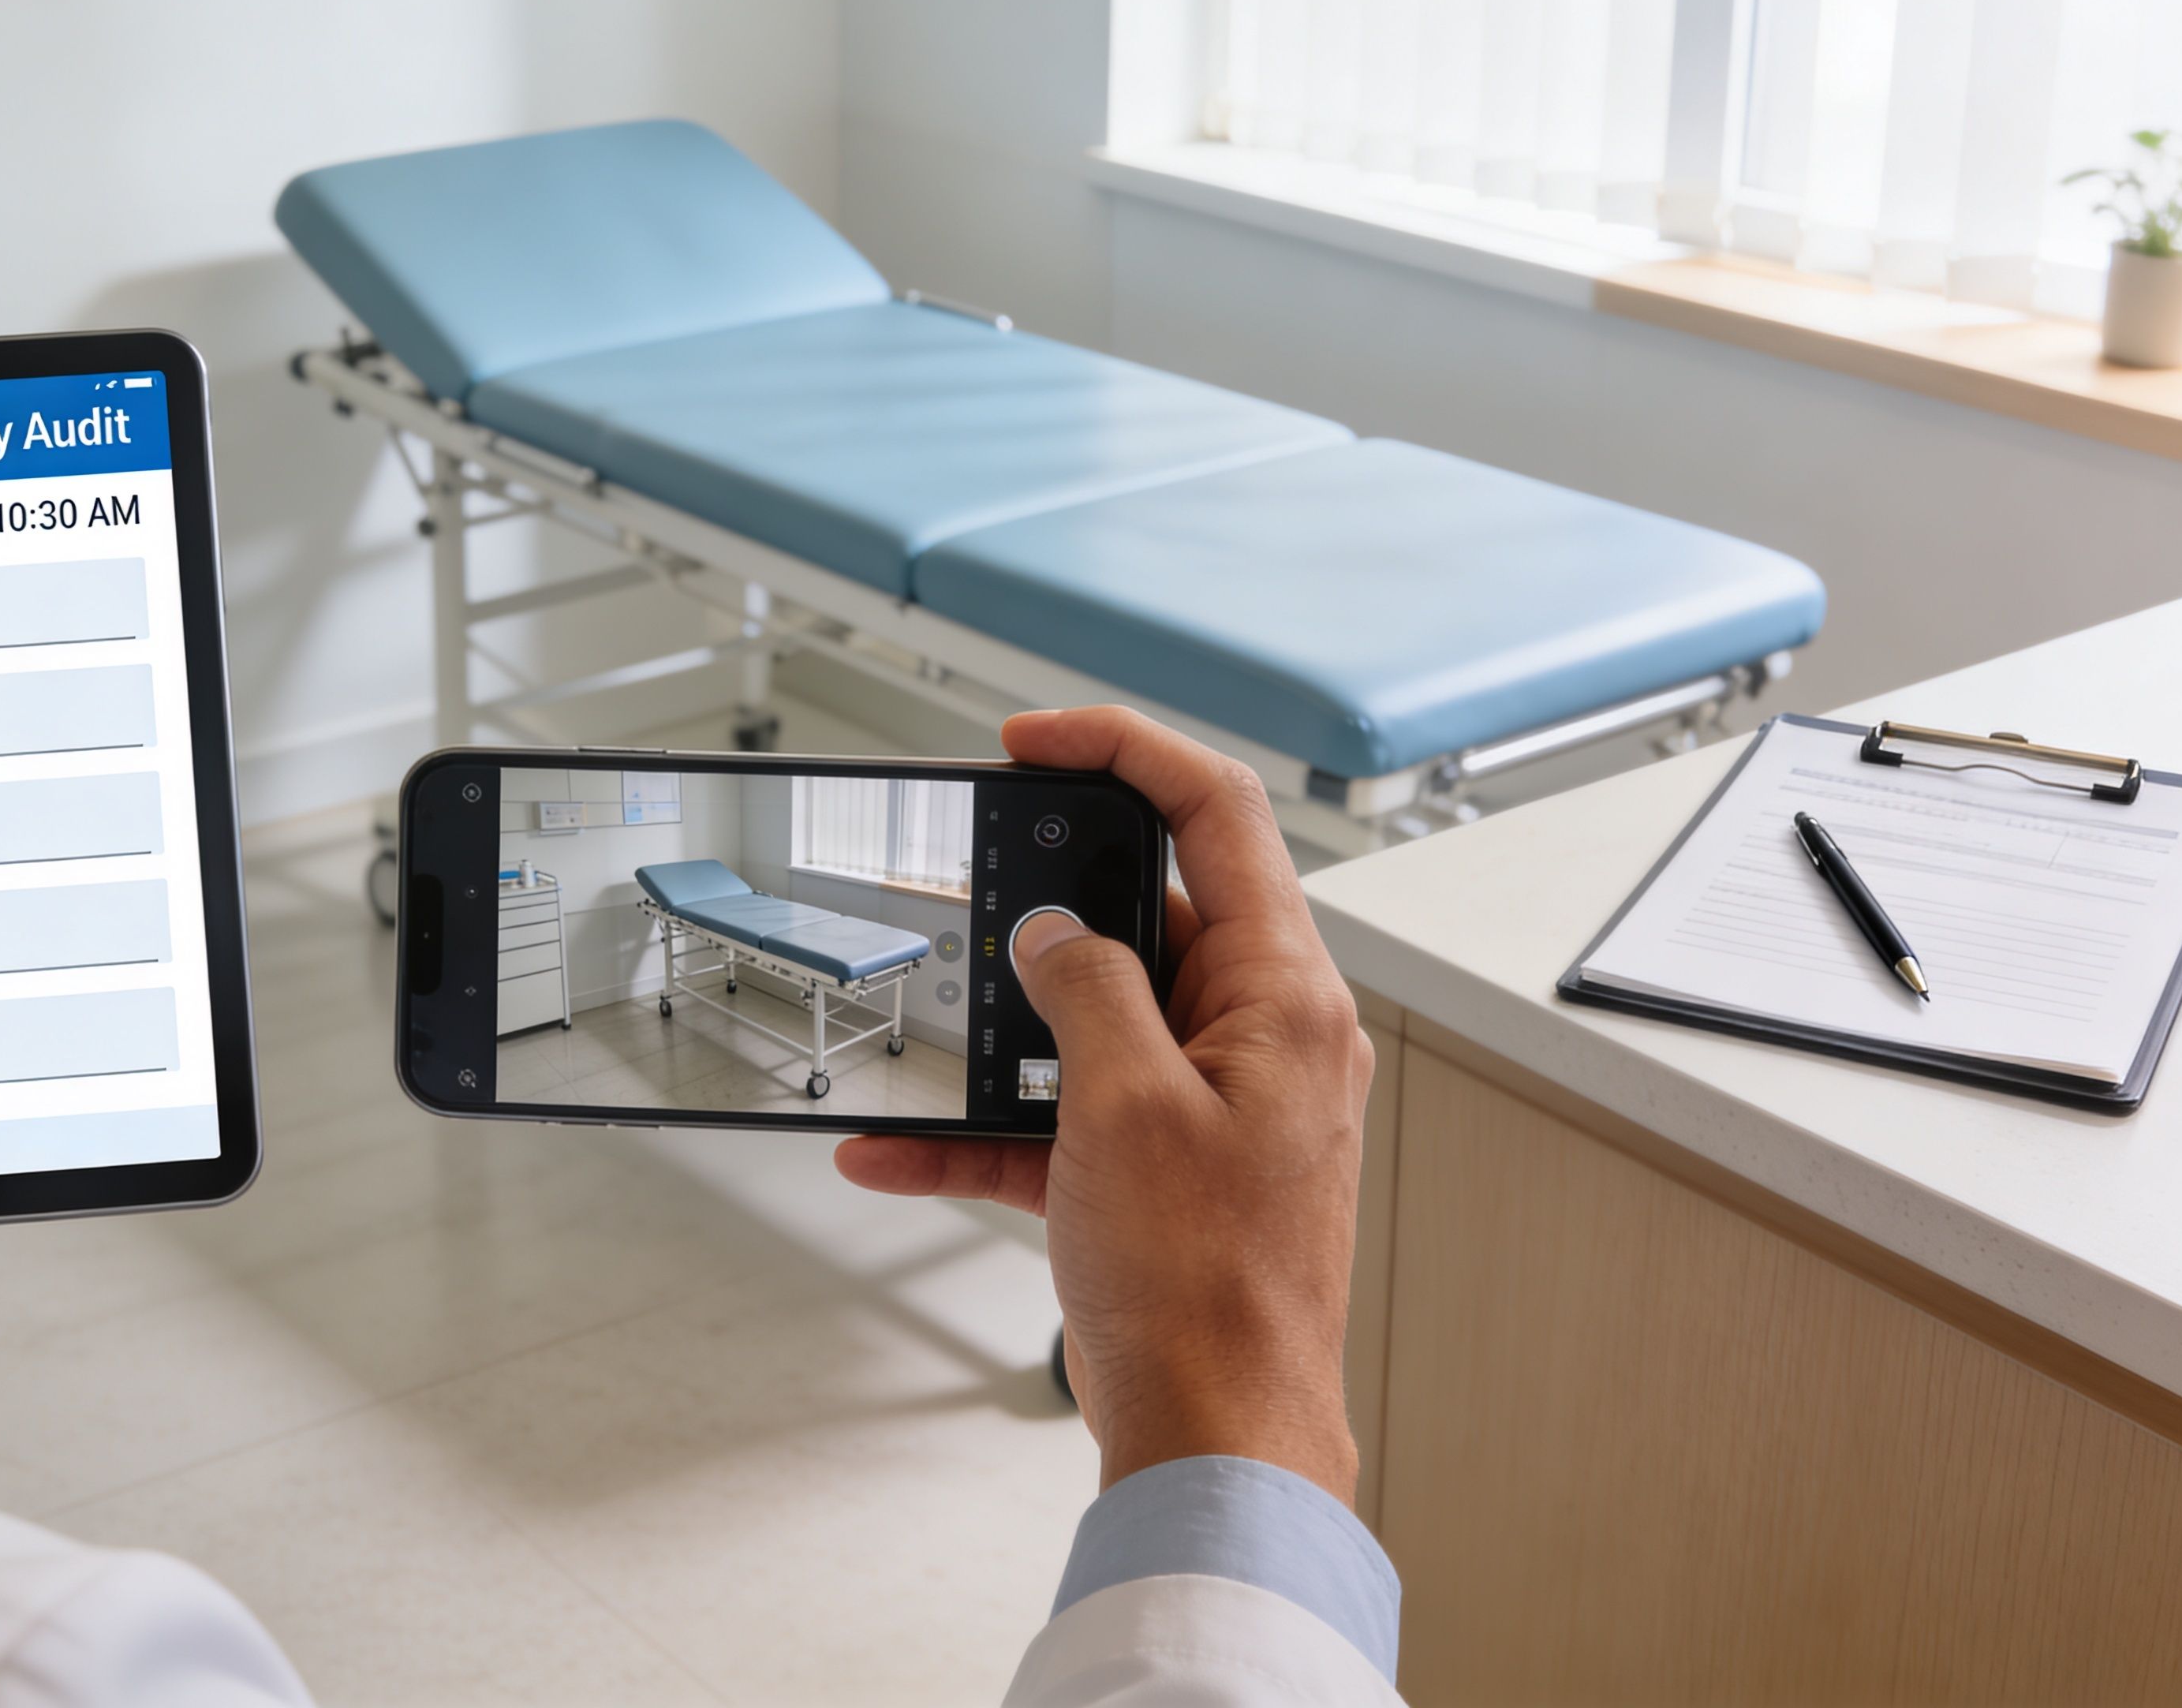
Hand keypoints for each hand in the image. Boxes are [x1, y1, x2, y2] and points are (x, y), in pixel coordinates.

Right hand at [836, 708, 1371, 1500]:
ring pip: (1094, 1016)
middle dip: (1046, 901)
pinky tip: (897, 1152)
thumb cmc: (1207, 1293)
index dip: (1124, 750)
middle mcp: (1263, 1035)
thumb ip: (1084, 991)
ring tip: (931, 1032)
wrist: (1218, 1441)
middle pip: (1151, 908)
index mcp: (1284, 996)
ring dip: (1002, 1027)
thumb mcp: (1121, 1107)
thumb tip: (1054, 935)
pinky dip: (987, 1126)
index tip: (1034, 740)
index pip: (1218, 813)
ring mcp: (1216, 1102)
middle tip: (968, 882)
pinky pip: (1065, 1114)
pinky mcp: (1165, 1167)